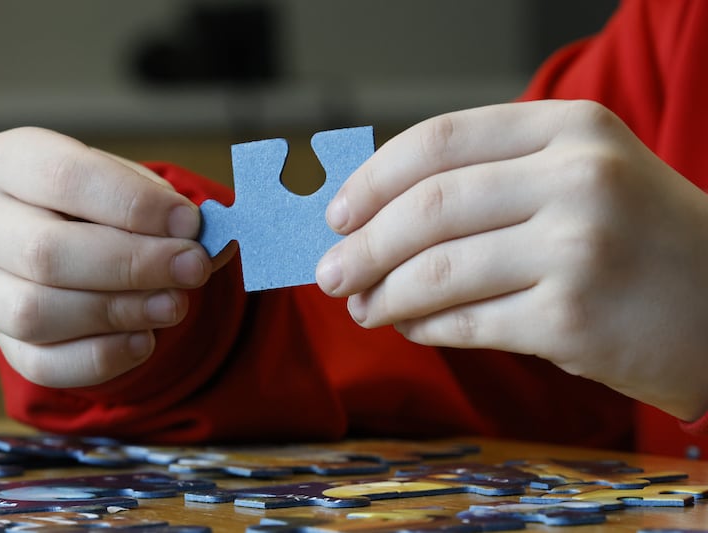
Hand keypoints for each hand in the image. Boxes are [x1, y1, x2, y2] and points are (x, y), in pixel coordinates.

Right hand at [0, 127, 217, 387]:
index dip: (132, 204)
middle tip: (192, 268)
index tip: (188, 224)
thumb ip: (169, 211)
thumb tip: (207, 240)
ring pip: (36, 313)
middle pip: (45, 252)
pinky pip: (42, 365)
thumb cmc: (111, 210)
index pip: (63, 177)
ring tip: (174, 304)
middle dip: (133, 265)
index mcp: (8, 161)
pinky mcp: (1, 341)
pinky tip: (144, 340)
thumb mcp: (137, 191)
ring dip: (120, 312)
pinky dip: (103, 358)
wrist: (85, 247)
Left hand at [316, 100, 707, 421]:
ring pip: (437, 270)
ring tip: (361, 306)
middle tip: (329, 273)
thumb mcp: (580, 177)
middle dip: (362, 246)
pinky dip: (424, 327)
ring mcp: (578, 249)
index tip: (337, 213)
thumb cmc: (639, 239)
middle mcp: (577, 178)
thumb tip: (377, 215)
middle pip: (427, 208)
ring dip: (383, 293)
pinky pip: (466, 322)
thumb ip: (489, 182)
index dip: (373, 179)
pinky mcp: (573, 319)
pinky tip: (411, 326)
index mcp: (571, 128)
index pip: (440, 141)